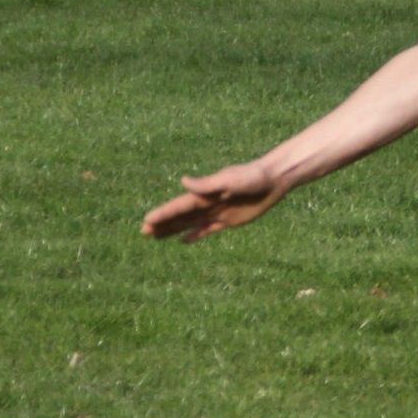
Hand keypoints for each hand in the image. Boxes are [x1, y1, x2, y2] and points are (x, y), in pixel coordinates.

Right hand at [142, 161, 286, 242]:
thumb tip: (183, 181)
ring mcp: (218, 212)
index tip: (146, 221)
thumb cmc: (252, 176)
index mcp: (206, 193)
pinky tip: (183, 240)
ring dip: (173, 230)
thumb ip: (207, 184)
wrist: (274, 179)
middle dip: (163, 224)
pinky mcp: (229, 221)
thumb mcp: (230, 179)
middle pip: (181, 216)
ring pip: (190, 224)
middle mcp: (208, 203)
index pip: (179, 206)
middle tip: (143, 232)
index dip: (163, 214)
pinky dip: (195, 235)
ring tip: (155, 236)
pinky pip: (208, 230)